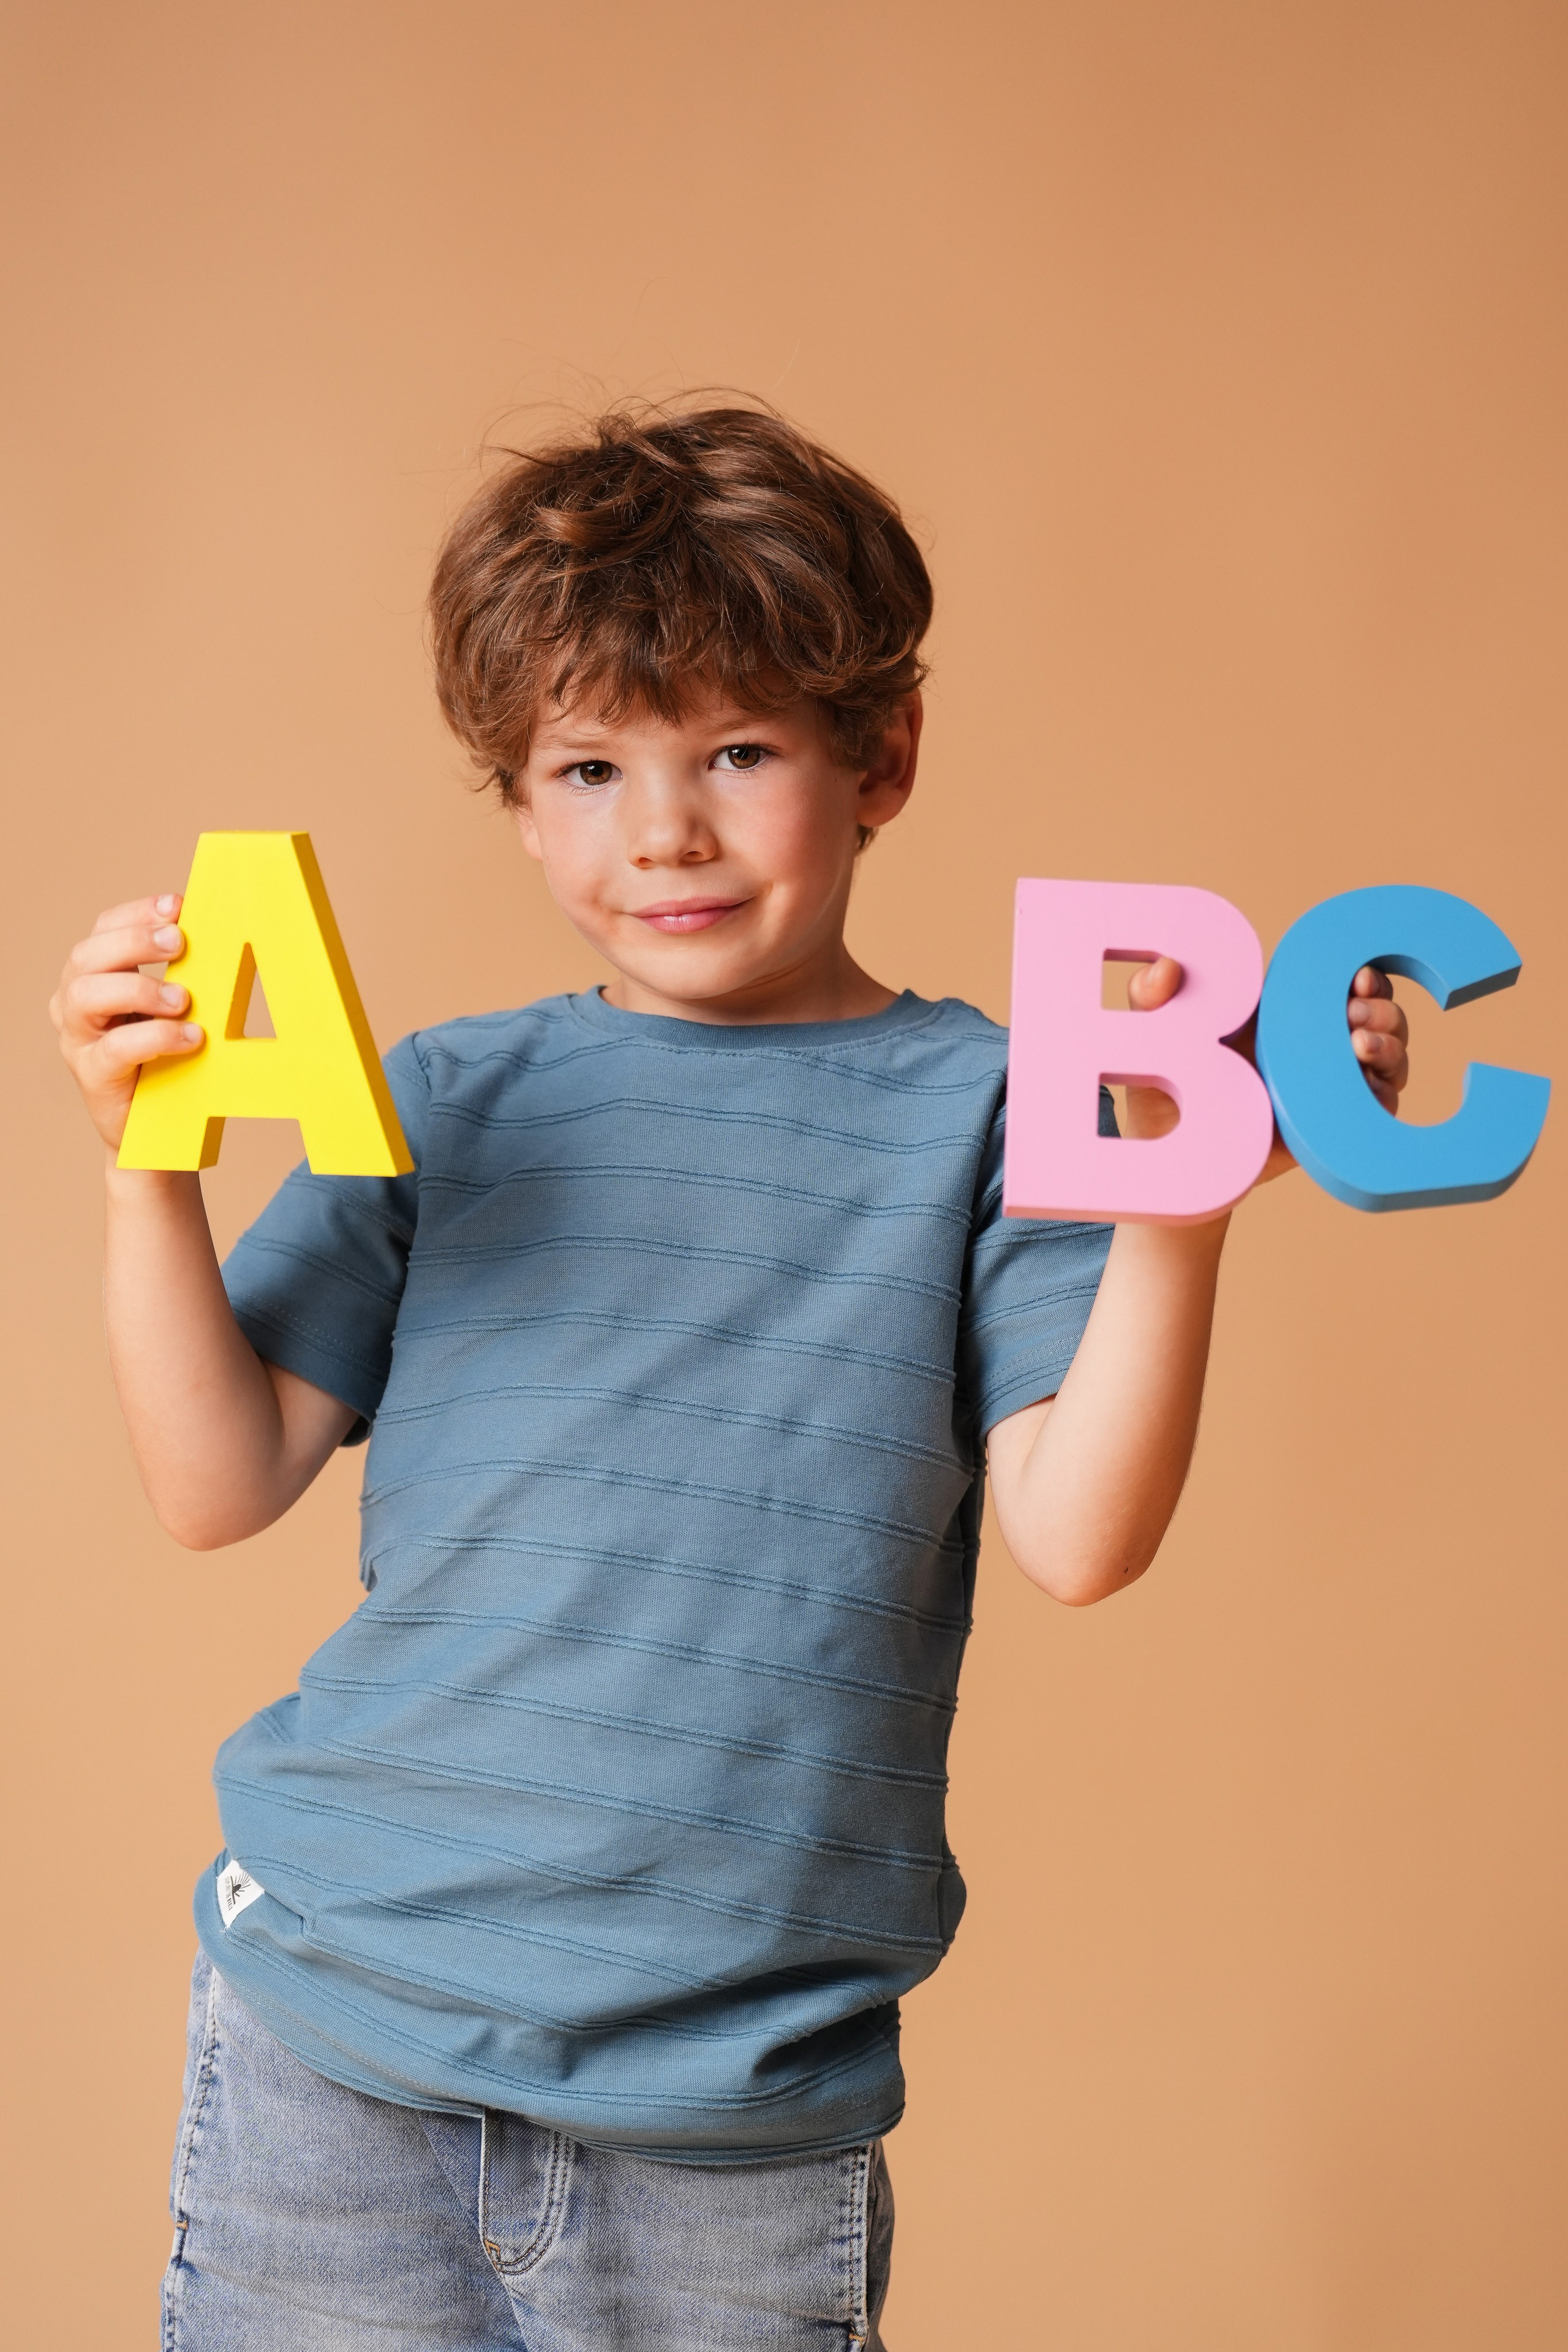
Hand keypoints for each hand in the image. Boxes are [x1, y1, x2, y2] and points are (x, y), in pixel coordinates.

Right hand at [50, 894, 203, 1153]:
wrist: (155, 1129)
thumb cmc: (167, 1058)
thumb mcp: (173, 1009)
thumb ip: (183, 976)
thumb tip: (221, 937)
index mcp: (94, 975)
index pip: (103, 929)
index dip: (137, 913)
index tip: (177, 904)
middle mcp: (75, 1002)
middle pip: (87, 955)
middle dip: (135, 940)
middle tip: (180, 941)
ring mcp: (77, 1040)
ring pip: (87, 996)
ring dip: (138, 988)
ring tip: (183, 999)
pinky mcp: (91, 1075)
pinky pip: (115, 1048)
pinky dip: (154, 1037)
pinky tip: (189, 1036)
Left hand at [1122, 956, 1409, 1186]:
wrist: (1177, 1158)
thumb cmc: (1164, 1091)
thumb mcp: (1157, 1038)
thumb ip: (1150, 997)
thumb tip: (1164, 967)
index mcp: (1285, 1009)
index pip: (1344, 980)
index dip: (1365, 977)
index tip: (1358, 981)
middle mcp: (1317, 1040)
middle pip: (1381, 1014)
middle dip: (1383, 1012)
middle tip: (1355, 1022)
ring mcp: (1330, 1081)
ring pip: (1391, 1055)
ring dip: (1390, 1048)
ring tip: (1359, 1050)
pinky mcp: (1334, 1119)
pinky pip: (1381, 1105)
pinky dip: (1385, 1095)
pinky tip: (1369, 1090)